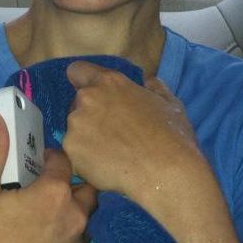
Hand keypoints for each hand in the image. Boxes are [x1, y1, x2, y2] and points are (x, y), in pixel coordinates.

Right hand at [0, 111, 96, 242]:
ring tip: (42, 217)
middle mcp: (75, 218)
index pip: (63, 161)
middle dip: (70, 183)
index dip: (50, 156)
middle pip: (85, 189)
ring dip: (70, 212)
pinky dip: (64, 239)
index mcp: (55, 193)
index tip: (35, 161)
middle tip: (43, 189)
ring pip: (83, 219)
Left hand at [63, 60, 200, 200]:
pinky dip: (85, 160)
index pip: (77, 71)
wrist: (164, 171)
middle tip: (111, 133)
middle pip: (76, 103)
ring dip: (87, 138)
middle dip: (89, 115)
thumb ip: (155, 88)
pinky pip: (73, 154)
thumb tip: (149, 82)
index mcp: (110, 82)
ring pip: (74, 130)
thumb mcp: (170, 104)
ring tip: (112, 154)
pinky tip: (106, 168)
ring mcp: (76, 124)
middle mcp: (87, 98)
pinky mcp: (71, 150)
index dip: (82, 82)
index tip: (92, 95)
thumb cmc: (171, 136)